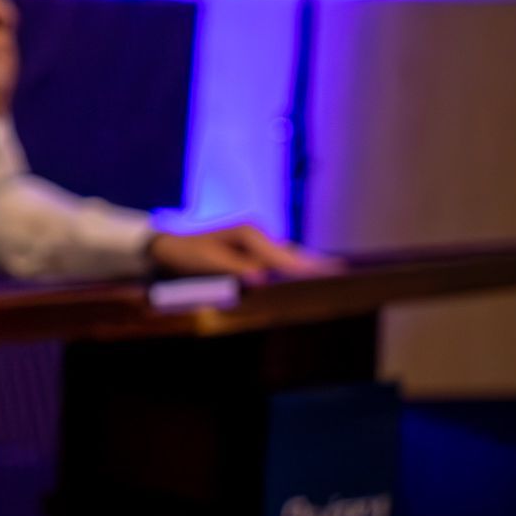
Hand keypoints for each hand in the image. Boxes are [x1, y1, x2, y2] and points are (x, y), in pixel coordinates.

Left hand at [146, 224, 337, 283]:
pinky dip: (293, 271)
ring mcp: (257, 242)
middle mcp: (258, 234)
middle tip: (347, 274)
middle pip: (293, 255)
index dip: (307, 269)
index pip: (284, 257)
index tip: (332, 275)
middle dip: (317, 266)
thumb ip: (235, 270)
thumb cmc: (188, 253)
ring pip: (288, 258)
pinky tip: (308, 282)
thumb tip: (261, 280)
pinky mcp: (254, 252)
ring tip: (336, 278)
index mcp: (250, 233)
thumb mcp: (209, 263)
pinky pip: (278, 263)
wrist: (168, 245)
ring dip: (308, 269)